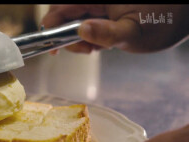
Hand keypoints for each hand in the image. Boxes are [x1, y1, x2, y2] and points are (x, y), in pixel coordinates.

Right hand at [41, 4, 188, 53]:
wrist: (182, 14)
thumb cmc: (163, 20)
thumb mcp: (133, 33)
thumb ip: (106, 34)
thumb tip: (80, 31)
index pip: (61, 9)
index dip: (51, 28)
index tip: (52, 48)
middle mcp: (94, 0)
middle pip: (64, 16)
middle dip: (67, 37)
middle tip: (86, 50)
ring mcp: (99, 6)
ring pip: (74, 21)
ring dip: (79, 39)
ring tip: (99, 48)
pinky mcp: (103, 12)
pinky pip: (86, 24)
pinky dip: (90, 37)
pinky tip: (103, 43)